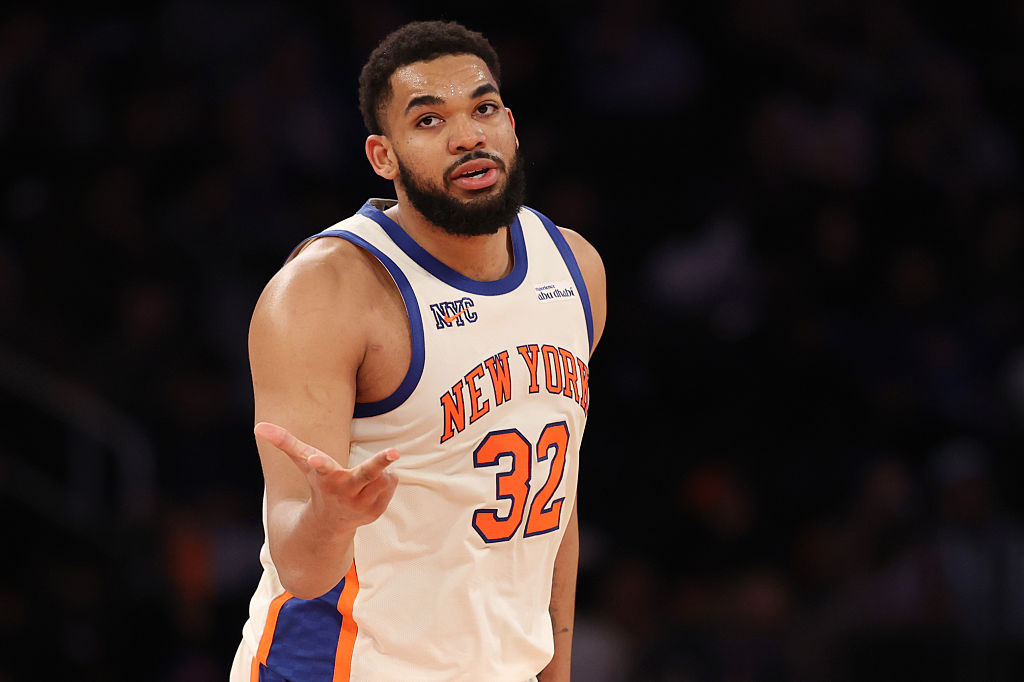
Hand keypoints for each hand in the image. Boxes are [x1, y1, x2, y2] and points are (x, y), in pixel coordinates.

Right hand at [255, 421, 399, 530]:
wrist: (329, 522)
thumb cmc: (317, 483)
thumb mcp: (303, 462)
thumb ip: (284, 442)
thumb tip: (258, 426)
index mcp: (325, 477)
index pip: (321, 468)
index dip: (318, 462)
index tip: (315, 459)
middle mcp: (344, 492)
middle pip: (366, 473)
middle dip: (379, 462)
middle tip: (394, 451)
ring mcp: (361, 504)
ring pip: (384, 475)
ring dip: (380, 469)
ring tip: (363, 477)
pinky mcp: (375, 511)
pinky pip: (391, 483)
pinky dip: (386, 480)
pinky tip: (370, 488)